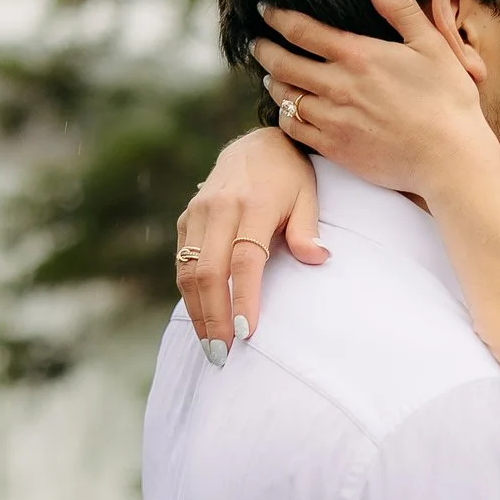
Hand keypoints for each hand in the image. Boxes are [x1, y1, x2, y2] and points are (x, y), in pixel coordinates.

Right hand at [175, 128, 326, 359]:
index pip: (244, 260)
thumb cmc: (290, 177)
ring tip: (209, 346)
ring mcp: (197, 213)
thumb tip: (318, 259)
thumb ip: (307, 229)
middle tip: (221, 354)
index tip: (246, 333)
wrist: (257, 145)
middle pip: (207, 272)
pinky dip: (189, 294)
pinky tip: (201, 319)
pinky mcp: (186, 219)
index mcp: (253, 205)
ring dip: (196, 312)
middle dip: (213, 317)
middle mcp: (219, 209)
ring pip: (187, 271)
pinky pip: (181, 262)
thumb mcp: (308, 196)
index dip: (243, 298)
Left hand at [255, 0, 496, 199]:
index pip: (302, 30)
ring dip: (274, 82)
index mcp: (358, 56)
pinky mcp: (334, 148)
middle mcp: (337, 86)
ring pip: (285, 97)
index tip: (265, 10)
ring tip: (272, 75)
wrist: (449, 158)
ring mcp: (332, 119)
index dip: (278, 17)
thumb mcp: (431, 44)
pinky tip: (289, 110)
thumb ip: (398, 6)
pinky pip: (294, 129)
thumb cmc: (448, 99)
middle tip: (257, 43)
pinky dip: (285, 116)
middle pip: (283, 63)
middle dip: (265, 49)